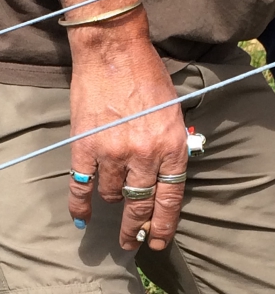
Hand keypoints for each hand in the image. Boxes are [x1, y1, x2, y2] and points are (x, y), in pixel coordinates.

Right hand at [68, 36, 187, 250]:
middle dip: (135, 229)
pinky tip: (82, 218)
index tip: (157, 242)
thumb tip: (164, 180)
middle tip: (131, 243)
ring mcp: (113, 153)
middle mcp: (145, 156)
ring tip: (113, 195)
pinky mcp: (86, 147)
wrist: (114, 50)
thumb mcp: (175, 115)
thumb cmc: (149, 79)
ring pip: (112, 195)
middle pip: (140, 206)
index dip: (163, 226)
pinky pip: (81, 186)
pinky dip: (80, 205)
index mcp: (172, 149)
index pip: (169, 200)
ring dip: (113, 199)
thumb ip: (173, 149)